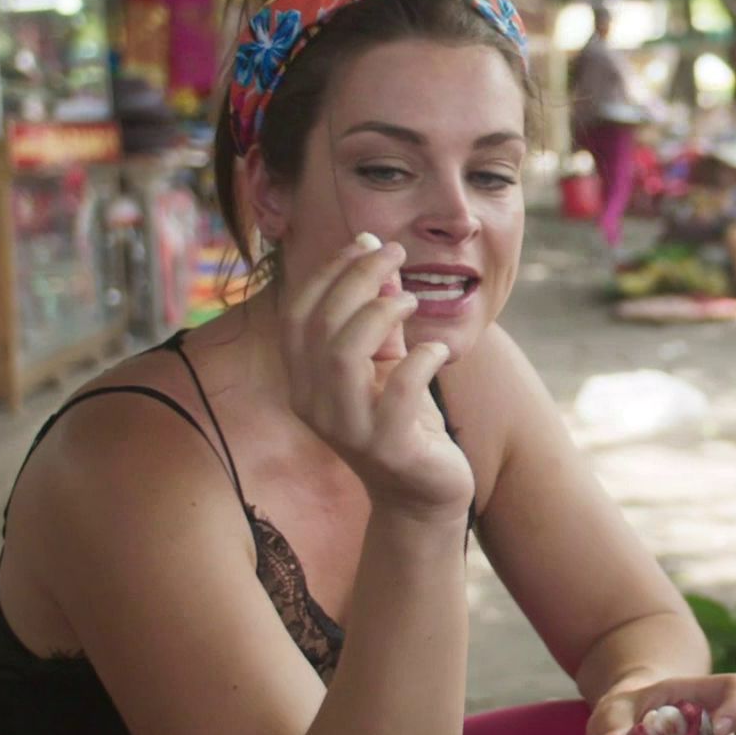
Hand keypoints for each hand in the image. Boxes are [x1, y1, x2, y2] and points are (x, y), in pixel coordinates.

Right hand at [281, 237, 474, 521]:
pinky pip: (397, 391)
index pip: (298, 312)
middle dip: (357, 277)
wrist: (423, 492)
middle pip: (319, 325)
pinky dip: (420, 360)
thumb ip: (379, 318)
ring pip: (342, 355)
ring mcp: (347, 429)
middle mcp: (313, 403)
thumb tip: (382, 262)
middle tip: (396, 254)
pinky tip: (437, 352)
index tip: (366, 241)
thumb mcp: (386, 361)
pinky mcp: (387, 448)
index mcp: (303, 378)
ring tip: (412, 299)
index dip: (329, 270)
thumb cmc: (404, 419)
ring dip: (380, 313)